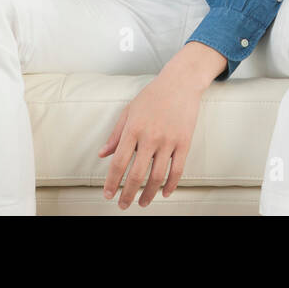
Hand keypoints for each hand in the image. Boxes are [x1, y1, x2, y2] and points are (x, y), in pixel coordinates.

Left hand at [98, 67, 204, 209]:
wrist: (181, 82)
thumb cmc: (153, 95)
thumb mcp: (129, 111)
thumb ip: (116, 134)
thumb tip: (103, 154)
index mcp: (133, 129)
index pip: (118, 163)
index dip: (112, 182)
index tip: (108, 194)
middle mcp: (150, 137)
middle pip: (137, 174)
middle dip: (128, 194)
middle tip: (123, 205)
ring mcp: (169, 140)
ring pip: (157, 176)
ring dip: (149, 194)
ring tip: (143, 203)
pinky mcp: (184, 142)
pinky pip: (177, 169)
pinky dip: (171, 184)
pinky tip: (165, 193)